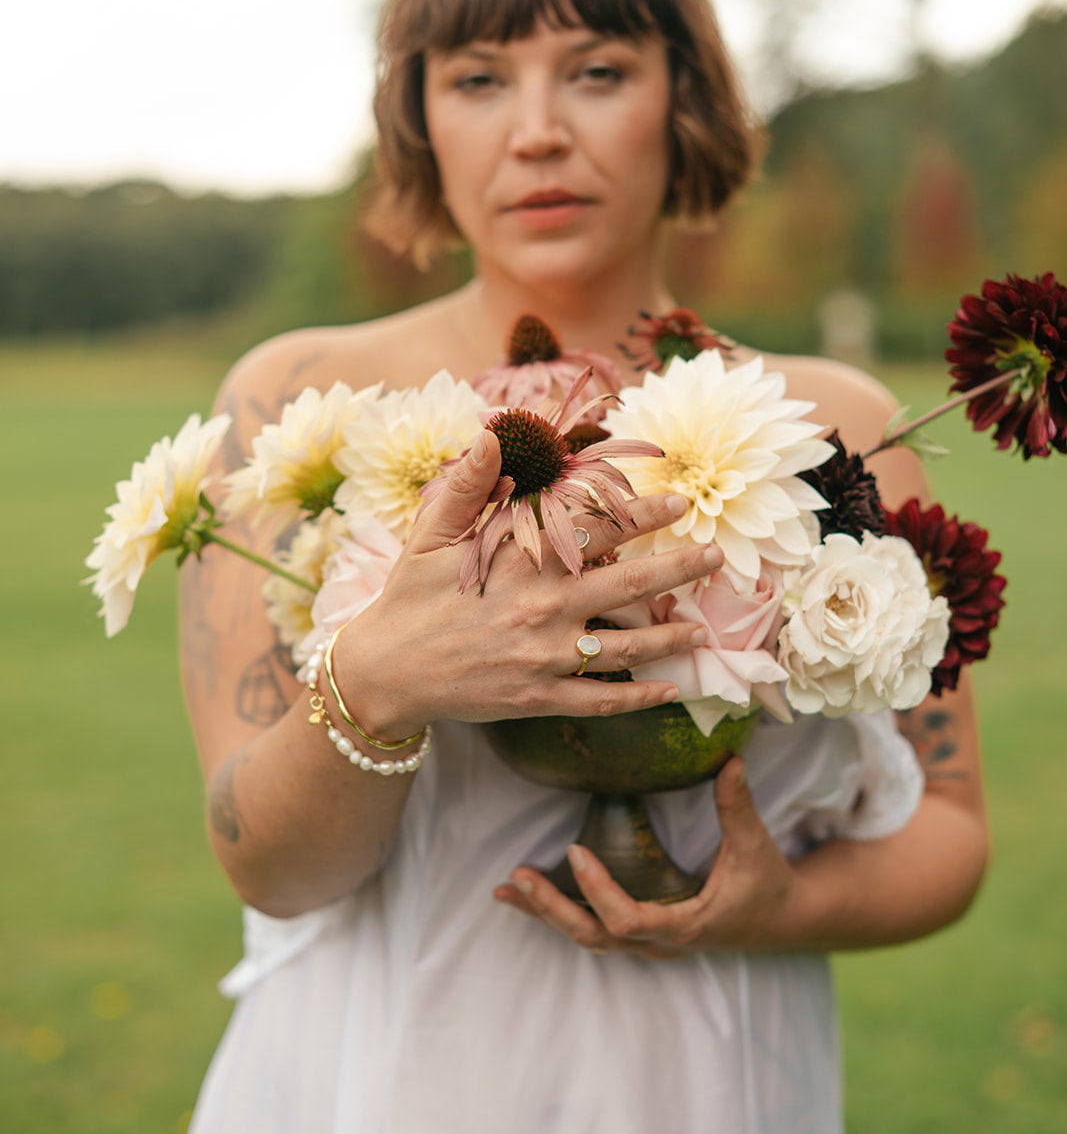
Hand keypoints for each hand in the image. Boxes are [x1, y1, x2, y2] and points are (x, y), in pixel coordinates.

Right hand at [334, 429, 723, 738]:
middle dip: (679, 568)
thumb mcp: (430, 534)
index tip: (678, 502)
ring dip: (670, 637)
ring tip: (702, 631)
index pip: (596, 528)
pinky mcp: (538, 698)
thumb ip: (467, 485)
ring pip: (626, 646)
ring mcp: (544, 657)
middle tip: (716, 558)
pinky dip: (638, 697)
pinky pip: (599, 700)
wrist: (384, 674)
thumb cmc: (410, 597)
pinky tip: (669, 690)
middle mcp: (542, 607)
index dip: (642, 513)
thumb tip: (491, 433)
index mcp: (520, 561)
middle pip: (630, 584)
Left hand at [493, 759, 804, 957]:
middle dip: (552, 909)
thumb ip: (738, 805)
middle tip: (519, 877)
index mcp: (685, 925)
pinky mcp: (641, 936)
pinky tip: (524, 895)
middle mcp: (659, 944)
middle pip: (594, 937)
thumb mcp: (755, 845)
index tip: (577, 851)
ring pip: (587, 937)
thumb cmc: (766, 883)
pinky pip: (592, 929)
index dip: (599, 891)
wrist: (780, 921)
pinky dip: (557, 912)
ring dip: (545, 913)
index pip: (628, 921)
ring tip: (506, 887)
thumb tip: (731, 760)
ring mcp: (648, 945)